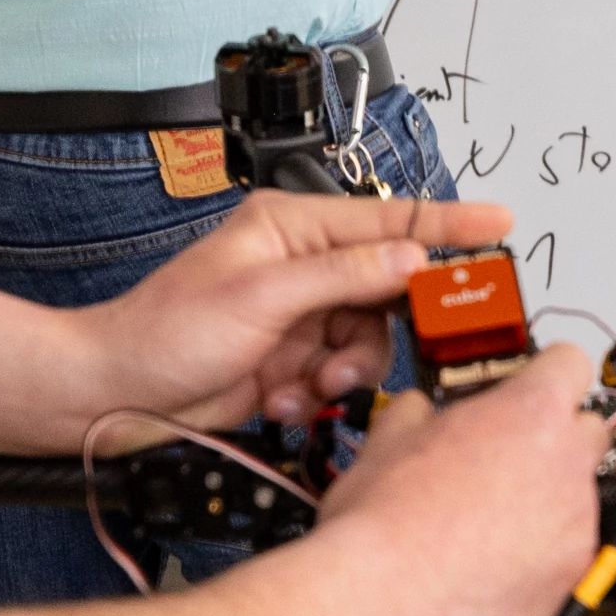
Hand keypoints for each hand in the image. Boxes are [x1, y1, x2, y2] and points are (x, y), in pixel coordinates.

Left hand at [87, 191, 516, 434]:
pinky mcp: (293, 360)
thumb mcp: (261, 296)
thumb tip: (410, 258)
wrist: (114, 395)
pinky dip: (319, 391)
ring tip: (310, 383)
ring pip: (370, 339)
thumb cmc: (163, 332)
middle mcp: (301, 267)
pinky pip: (341, 373)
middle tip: (360, 355)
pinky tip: (282, 397)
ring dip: (347, 368)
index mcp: (293, 228)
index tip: (500, 224)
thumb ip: (344, 275)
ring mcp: (299, 315)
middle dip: (380, 330)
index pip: (389, 219)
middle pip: (388, 290)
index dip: (448, 223)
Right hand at [322, 341, 611, 615]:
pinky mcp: (572, 577)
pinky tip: (493, 564)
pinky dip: (541, 556)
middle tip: (504, 461)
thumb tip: (417, 412)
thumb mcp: (388, 437)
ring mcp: (577, 524)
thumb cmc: (385, 522)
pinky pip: (569, 554)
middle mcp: (568, 463)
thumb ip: (420, 411)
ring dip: (546, 503)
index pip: (571, 362)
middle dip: (553, 441)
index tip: (530, 389)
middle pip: (587, 430)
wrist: (385, 597)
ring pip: (578, 498)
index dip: (546, 374)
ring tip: (486, 525)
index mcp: (532, 411)